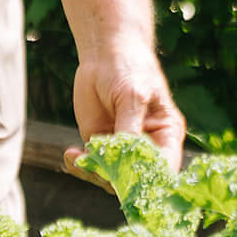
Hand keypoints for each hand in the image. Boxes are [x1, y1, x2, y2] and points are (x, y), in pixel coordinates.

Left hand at [66, 44, 185, 182]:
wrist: (104, 52)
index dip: (150, 182)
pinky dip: (79, 165)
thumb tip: (127, 164)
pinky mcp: (100, 143)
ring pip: (110, 176)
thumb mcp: (132, 97)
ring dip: (92, 172)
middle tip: (94, 168)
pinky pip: (91, 164)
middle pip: (136, 178)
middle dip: (114, 179)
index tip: (128, 184)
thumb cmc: (128, 68)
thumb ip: (130, 129)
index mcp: (166, 135)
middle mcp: (147, 146)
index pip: (164, 169)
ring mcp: (122, 147)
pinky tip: (70, 154)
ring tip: (77, 158)